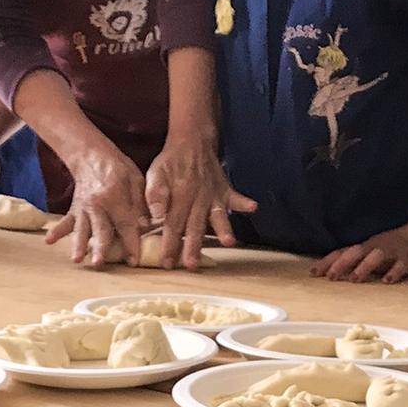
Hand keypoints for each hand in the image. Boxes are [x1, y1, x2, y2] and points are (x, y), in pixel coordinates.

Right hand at [46, 143, 149, 266]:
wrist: (91, 155)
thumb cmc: (118, 170)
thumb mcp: (136, 180)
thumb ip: (142, 204)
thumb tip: (148, 225)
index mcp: (116, 198)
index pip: (125, 225)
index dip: (130, 244)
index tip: (133, 261)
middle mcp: (98, 205)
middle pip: (100, 230)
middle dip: (100, 248)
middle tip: (98, 263)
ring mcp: (84, 208)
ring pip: (81, 230)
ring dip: (78, 245)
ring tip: (76, 259)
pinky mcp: (74, 210)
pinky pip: (65, 222)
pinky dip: (57, 232)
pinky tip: (49, 241)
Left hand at [144, 138, 256, 269]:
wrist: (191, 141)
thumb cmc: (170, 164)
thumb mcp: (154, 175)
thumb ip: (154, 196)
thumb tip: (154, 216)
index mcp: (178, 197)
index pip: (172, 225)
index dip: (170, 245)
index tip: (167, 262)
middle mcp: (197, 198)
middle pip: (194, 226)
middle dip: (193, 247)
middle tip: (192, 265)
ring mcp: (213, 195)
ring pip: (217, 216)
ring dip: (223, 228)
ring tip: (229, 241)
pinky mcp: (225, 190)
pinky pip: (236, 197)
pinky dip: (244, 202)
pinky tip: (253, 208)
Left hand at [311, 223, 407, 283]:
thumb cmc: (394, 249)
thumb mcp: (372, 253)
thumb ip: (354, 263)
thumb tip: (331, 275)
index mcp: (365, 247)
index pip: (342, 253)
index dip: (327, 262)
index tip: (312, 273)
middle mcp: (376, 247)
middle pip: (356, 252)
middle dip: (341, 264)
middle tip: (330, 277)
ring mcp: (392, 252)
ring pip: (377, 256)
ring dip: (364, 267)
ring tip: (354, 279)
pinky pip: (401, 265)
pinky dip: (394, 272)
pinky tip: (387, 281)